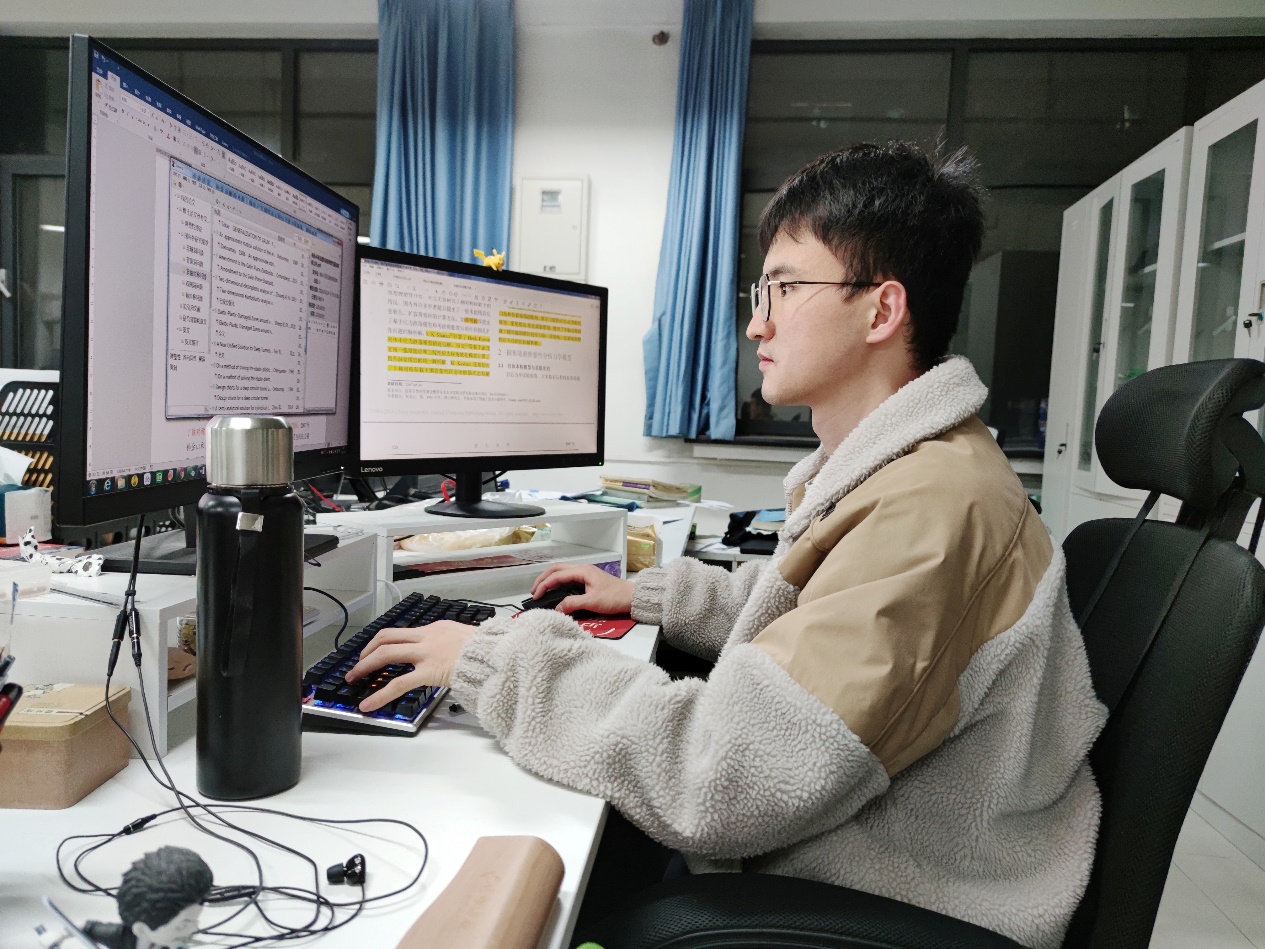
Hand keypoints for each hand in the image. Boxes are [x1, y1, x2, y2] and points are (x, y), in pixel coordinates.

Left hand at [345, 620, 474, 712]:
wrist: (495, 652)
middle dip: (367, 651)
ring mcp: (426, 653)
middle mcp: (426, 636)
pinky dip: (380, 695)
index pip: (403, 632)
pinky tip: (368, 705)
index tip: (375, 651)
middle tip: (357, 664)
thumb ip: (449, 643)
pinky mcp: (429, 671)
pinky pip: (398, 683)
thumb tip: (445, 653)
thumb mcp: (464, 637)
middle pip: (387, 637)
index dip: (384, 642)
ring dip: (366, 665)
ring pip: (386, 653)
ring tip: (353, 678)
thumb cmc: (486, 648)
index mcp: (435, 628)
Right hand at [530, 562, 634, 615]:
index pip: (557, 575)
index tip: (536, 596)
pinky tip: (554, 592)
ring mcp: (585, 573)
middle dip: (543, 579)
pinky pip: (568, 578)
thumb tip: (557, 608)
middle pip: (556, 569)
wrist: (632, 597)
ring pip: (561, 572)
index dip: (544, 585)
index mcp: (582, 571)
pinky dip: (558, 583)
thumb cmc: (614, 598)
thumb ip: (573, 604)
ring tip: (541, 591)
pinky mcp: (587, 580)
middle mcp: (582, 569)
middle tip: (534, 591)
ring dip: (550, 580)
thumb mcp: (592, 602)